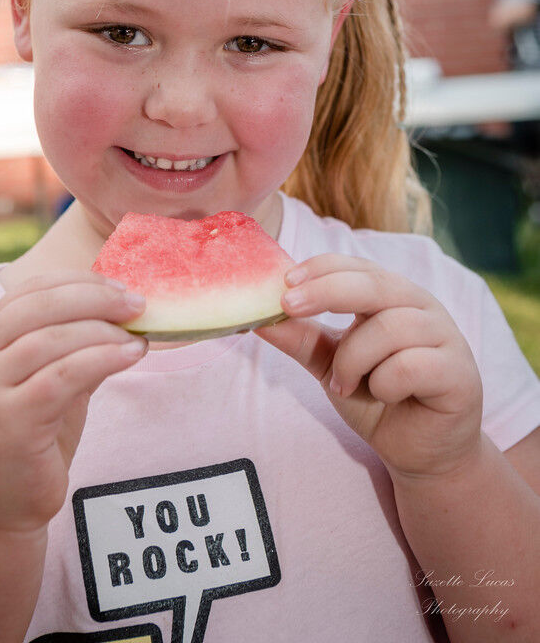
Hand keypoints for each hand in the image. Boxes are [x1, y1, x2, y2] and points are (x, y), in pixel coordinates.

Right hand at [0, 270, 147, 536]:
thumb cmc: (28, 440)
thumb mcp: (49, 383)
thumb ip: (73, 347)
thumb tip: (123, 312)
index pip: (28, 290)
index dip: (76, 281)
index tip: (118, 285)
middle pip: (39, 306)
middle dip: (94, 298)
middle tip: (137, 302)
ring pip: (51, 340)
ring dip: (103, 331)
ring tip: (138, 336)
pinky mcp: (9, 423)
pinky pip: (62, 377)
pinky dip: (101, 359)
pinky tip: (130, 357)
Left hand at [256, 254, 483, 482]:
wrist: (420, 452)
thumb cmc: (378, 398)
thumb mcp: (331, 364)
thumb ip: (302, 338)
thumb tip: (257, 316)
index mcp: (392, 295)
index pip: (356, 266)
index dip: (320, 268)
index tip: (285, 283)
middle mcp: (422, 307)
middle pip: (374, 284)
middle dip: (326, 291)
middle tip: (290, 305)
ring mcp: (446, 337)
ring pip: (389, 328)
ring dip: (354, 360)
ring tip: (344, 385)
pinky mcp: (460, 373)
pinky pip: (412, 365)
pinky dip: (386, 383)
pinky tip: (384, 396)